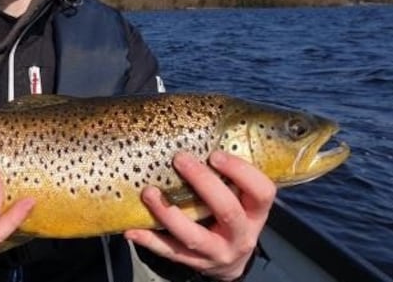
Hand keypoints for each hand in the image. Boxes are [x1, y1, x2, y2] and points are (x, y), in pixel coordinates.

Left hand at [124, 151, 275, 280]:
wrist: (228, 260)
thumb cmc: (230, 216)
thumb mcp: (239, 199)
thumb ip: (228, 176)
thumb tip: (199, 129)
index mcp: (255, 214)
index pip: (261, 192)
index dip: (241, 172)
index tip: (215, 154)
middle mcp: (241, 236)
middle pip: (227, 211)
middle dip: (203, 183)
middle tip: (180, 160)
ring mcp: (216, 253)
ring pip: (193, 236)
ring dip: (169, 213)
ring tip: (149, 192)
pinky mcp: (193, 263)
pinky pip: (168, 252)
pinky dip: (148, 240)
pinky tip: (131, 229)